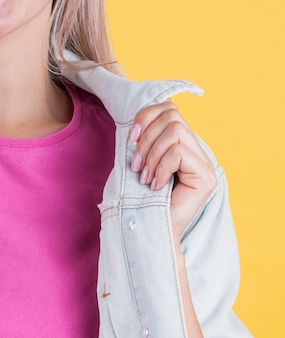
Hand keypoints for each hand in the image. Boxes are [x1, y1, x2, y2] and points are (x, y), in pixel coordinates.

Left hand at [129, 100, 216, 243]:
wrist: (151, 229)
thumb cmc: (141, 196)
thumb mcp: (139, 159)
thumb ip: (143, 138)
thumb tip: (136, 116)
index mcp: (181, 142)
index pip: (169, 108)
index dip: (146, 116)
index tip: (131, 138)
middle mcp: (196, 149)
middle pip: (173, 115)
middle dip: (147, 137)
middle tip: (136, 164)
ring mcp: (205, 163)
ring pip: (175, 131)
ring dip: (152, 153)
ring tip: (144, 176)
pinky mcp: (206, 176)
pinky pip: (178, 153)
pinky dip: (160, 167)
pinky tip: (155, 185)